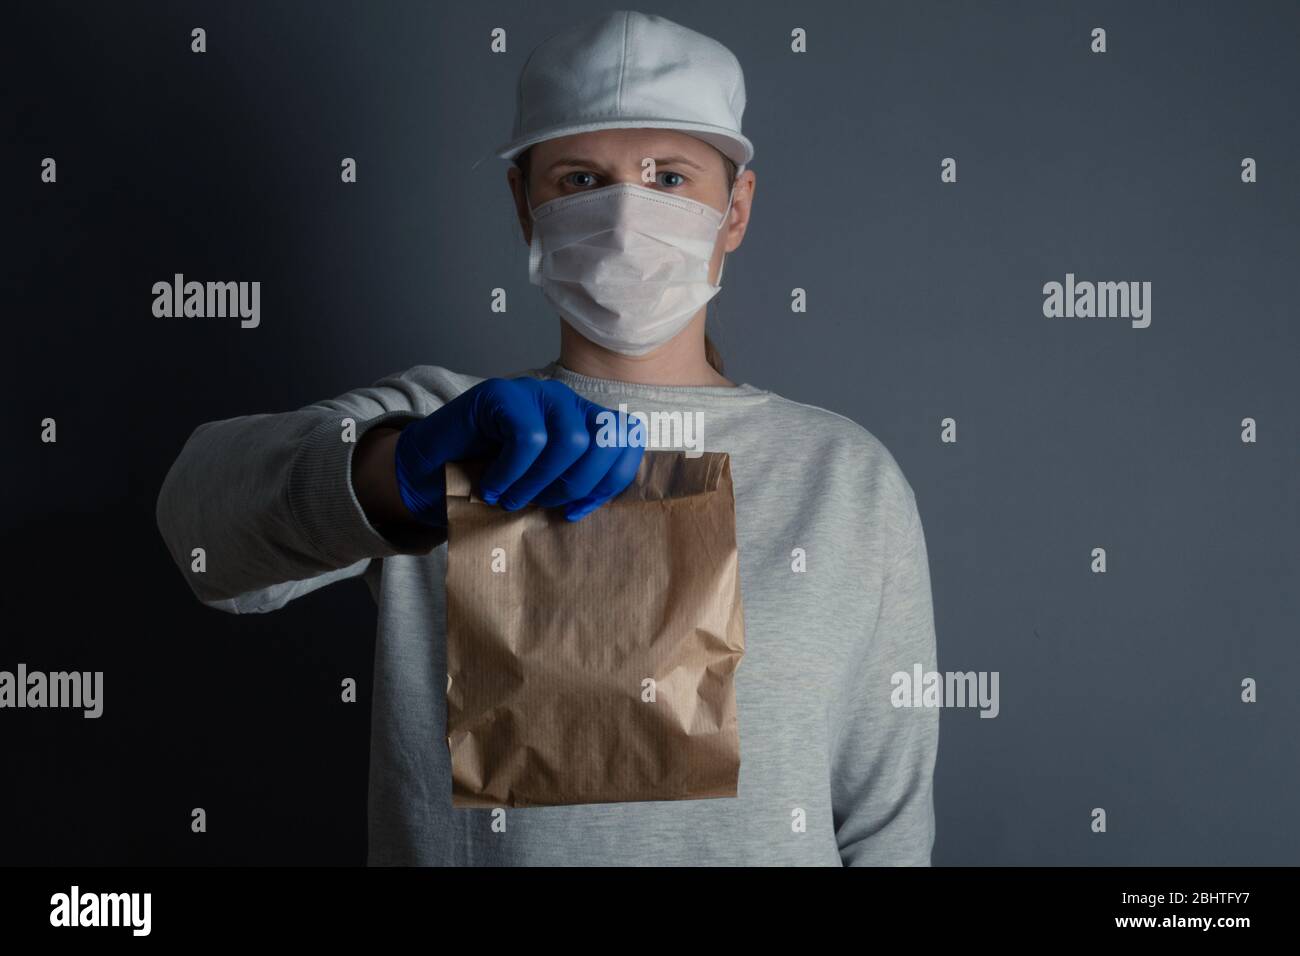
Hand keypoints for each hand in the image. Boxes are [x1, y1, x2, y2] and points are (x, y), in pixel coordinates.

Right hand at [392, 377, 645, 526]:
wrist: (429, 470)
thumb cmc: (490, 481)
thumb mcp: (542, 488)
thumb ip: (574, 486)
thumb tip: (599, 502)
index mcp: (584, 422)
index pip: (628, 439)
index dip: (611, 480)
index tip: (577, 510)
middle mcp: (566, 402)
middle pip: (606, 440)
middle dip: (577, 485)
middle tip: (539, 504)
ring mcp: (536, 393)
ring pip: (572, 442)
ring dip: (541, 483)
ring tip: (511, 498)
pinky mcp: (503, 393)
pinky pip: (529, 438)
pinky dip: (512, 472)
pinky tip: (491, 485)